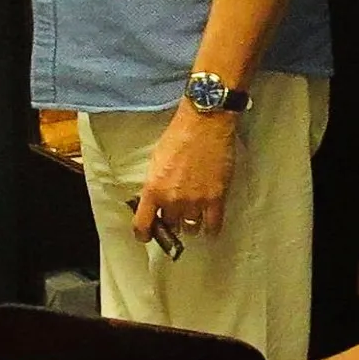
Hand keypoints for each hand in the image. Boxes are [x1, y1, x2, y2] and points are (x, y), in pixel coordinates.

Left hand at [133, 104, 236, 242]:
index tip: (149, 235)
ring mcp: (195, 201)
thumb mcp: (156, 161)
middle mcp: (172, 200)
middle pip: (170, 225)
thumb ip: (155, 185)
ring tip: (194, 215)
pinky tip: (210, 227)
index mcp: (153, 190)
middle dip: (172, 222)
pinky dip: (211, 229)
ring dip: (191, 224)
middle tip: (176, 215)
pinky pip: (213, 225)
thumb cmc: (179, 136)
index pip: (143, 225)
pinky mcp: (216, 198)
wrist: (205, 124)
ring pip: (191, 227)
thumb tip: (156, 201)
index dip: (145, 234)